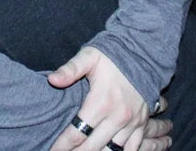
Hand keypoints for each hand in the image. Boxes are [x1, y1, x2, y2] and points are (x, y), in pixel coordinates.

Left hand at [48, 46, 170, 150]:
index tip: (53, 150)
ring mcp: (132, 124)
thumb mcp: (89, 56)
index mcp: (101, 102)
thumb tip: (52, 80)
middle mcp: (117, 117)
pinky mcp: (141, 125)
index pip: (77, 133)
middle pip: (92, 147)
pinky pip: (133, 150)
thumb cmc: (112, 56)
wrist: (143, 55)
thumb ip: (70, 69)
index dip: (63, 145)